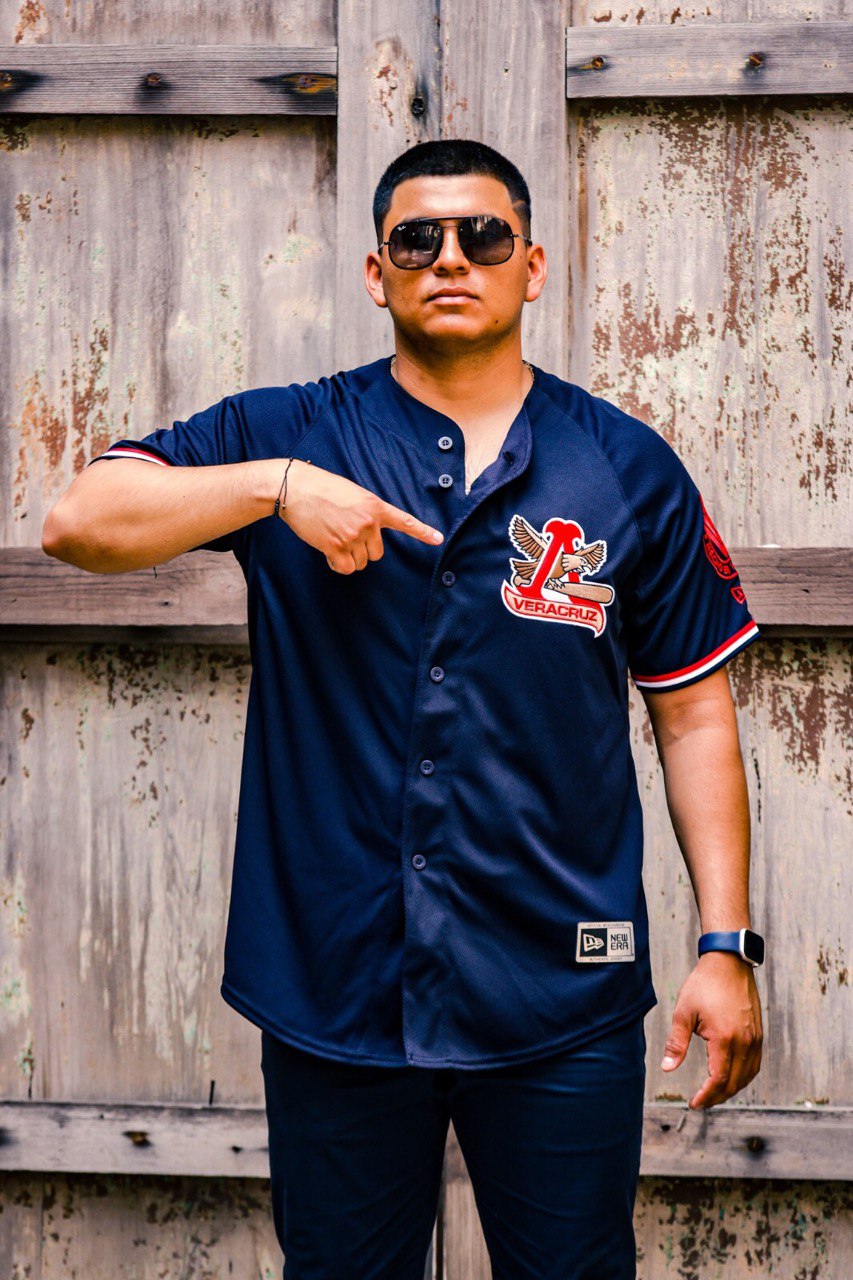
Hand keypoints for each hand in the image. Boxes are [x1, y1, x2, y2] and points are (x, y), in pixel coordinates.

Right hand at [278, 459, 442, 571]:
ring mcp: (352, 536)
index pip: (404, 521)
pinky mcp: (335, 547)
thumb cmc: (322, 488)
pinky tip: (328, 551)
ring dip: (349, 557)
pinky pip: (345, 568)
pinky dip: (338, 565)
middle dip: (363, 550)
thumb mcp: (353, 494)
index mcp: (375, 506)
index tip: (438, 539)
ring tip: (333, 538)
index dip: (422, 532)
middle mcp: (367, 523)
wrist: (296, 489)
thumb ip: (367, 512)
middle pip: (376, 554)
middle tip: (346, 535)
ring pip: (360, 563)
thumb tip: (369, 533)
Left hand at [660, 951, 762, 1108]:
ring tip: (713, 1093)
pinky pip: (754, 1064)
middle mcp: (745, 1042)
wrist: (729, 963)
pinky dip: (743, 1076)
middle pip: (734, 1083)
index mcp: (725, 1039)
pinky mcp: (759, 1033)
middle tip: (700, 1102)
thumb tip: (666, 1068)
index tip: (694, 1104)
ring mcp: (755, 1039)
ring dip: (731, 1089)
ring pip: (747, 1076)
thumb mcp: (684, 1012)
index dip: (706, 1096)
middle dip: (717, 1097)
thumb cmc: (704, 984)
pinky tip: (731, 1076)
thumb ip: (676, 1043)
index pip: (718, 1080)